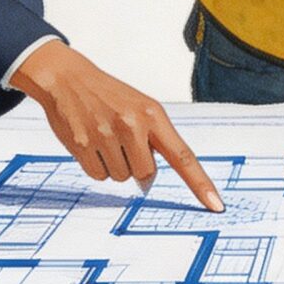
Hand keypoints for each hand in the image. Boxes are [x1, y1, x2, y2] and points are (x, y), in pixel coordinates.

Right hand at [10, 41, 223, 211]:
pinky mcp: (83, 145)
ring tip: (103, 135)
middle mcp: (132, 124)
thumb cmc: (108, 95)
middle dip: (135, 164)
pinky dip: (95, 165)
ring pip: (121, 177)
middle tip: (121, 139)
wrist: (67, 78)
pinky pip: (98, 175)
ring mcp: (106, 135)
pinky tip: (89, 142)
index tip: (216, 205)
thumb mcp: (139, 107)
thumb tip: (147, 180)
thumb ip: (152, 139)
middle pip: (145, 174)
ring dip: (113, 164)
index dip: (200, 183)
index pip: (183, 156)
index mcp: (153, 114)